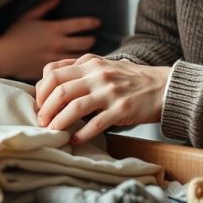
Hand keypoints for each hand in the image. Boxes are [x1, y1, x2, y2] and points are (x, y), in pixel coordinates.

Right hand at [0, 0, 100, 79]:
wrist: (3, 57)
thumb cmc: (14, 34)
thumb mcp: (29, 16)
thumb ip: (47, 5)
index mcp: (54, 29)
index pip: (80, 25)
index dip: (91, 22)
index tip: (98, 22)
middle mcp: (58, 44)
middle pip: (85, 43)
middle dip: (91, 39)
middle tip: (92, 38)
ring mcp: (56, 58)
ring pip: (80, 57)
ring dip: (86, 54)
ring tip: (88, 52)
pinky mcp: (52, 70)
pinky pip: (69, 68)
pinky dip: (75, 65)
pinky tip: (77, 65)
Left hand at [34, 54, 171, 143]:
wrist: (162, 86)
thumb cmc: (129, 78)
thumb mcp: (103, 65)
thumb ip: (79, 68)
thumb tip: (49, 78)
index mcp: (90, 63)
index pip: (53, 73)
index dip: (41, 90)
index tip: (39, 104)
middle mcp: (98, 75)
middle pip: (60, 90)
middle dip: (45, 108)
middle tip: (42, 121)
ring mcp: (110, 92)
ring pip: (74, 107)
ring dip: (58, 122)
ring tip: (53, 131)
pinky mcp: (121, 110)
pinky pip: (95, 124)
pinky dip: (81, 134)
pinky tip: (75, 140)